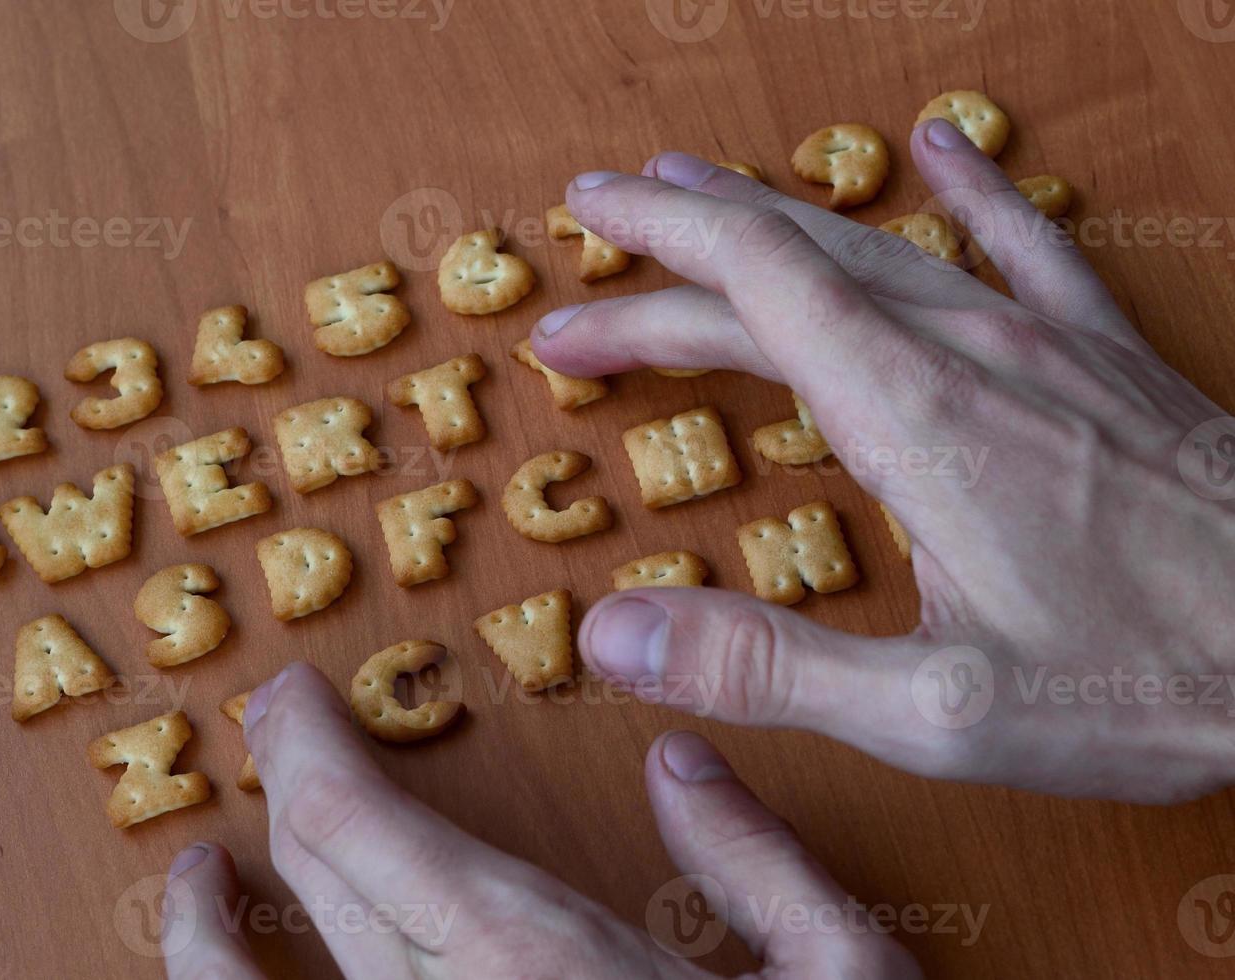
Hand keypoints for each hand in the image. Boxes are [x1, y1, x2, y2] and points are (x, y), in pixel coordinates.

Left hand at [160, 663, 920, 977]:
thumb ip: (761, 864)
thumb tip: (682, 766)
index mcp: (538, 969)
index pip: (352, 826)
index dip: (303, 746)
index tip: (294, 699)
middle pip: (319, 892)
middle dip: (287, 798)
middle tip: (278, 743)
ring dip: (205, 951)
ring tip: (196, 892)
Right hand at [532, 120, 1234, 803]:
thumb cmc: (1155, 682)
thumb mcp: (937, 713)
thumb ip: (768, 667)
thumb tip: (612, 637)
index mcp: (910, 416)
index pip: (752, 281)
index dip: (652, 251)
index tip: (579, 235)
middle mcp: (967, 350)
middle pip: (790, 259)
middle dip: (675, 249)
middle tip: (591, 255)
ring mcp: (1043, 342)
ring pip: (881, 243)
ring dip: (776, 218)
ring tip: (703, 193)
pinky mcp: (1104, 359)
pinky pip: (1024, 244)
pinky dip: (969, 189)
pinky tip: (941, 148)